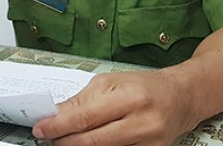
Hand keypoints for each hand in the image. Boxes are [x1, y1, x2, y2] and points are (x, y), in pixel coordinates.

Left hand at [32, 70, 196, 145]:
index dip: (59, 125)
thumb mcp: (111, 83)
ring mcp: (148, 144)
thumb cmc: (145, 87)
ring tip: (67, 140)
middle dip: (64, 141)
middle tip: (48, 138)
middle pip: (92, 141)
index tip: (41, 128)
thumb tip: (55, 114)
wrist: (181, 98)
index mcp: (131, 97)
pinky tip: (90, 145)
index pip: (86, 117)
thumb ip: (82, 100)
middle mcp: (142, 122)